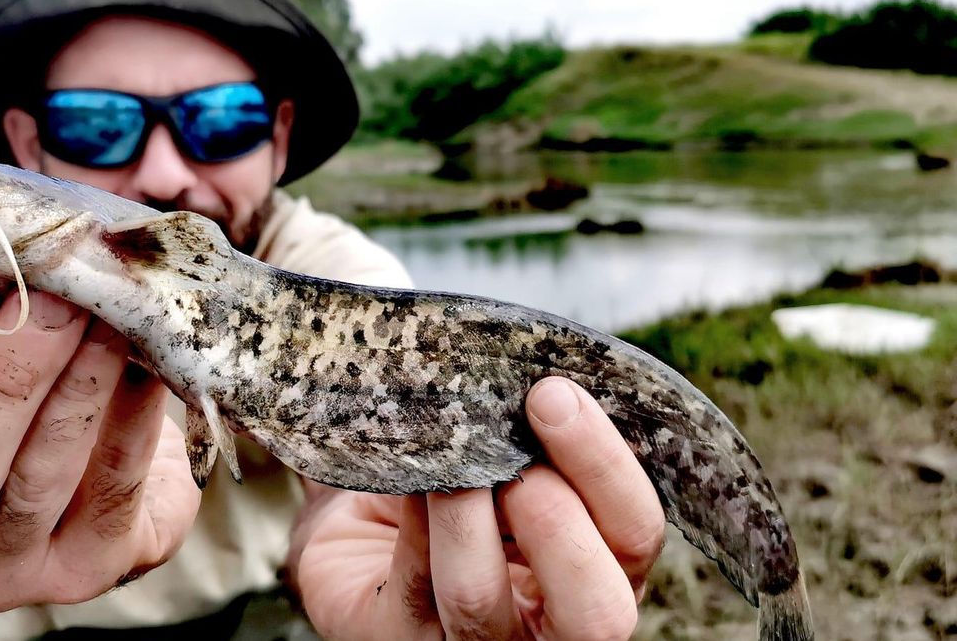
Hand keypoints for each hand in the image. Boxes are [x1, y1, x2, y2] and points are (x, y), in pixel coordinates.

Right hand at [0, 275, 200, 610]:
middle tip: (52, 296)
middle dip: (6, 377)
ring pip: (36, 484)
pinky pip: (113, 491)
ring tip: (108, 319)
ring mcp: (6, 572)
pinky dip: (131, 420)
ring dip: (76, 390)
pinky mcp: (86, 573)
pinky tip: (147, 363)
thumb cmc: (19, 397)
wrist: (102, 464)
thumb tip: (4, 246)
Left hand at [288, 377, 664, 639]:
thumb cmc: (448, 478)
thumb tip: (511, 376)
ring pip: (483, 602)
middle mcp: (552, 621)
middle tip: (518, 455)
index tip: (554, 393)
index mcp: (598, 566)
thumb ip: (521, 429)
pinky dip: (411, 524)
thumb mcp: (498, 448)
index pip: (636, 532)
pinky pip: (411, 590)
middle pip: (601, 609)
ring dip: (464, 517)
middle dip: (560, 522)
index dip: (606, 466)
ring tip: (450, 465)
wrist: (356, 524)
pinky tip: (409, 479)